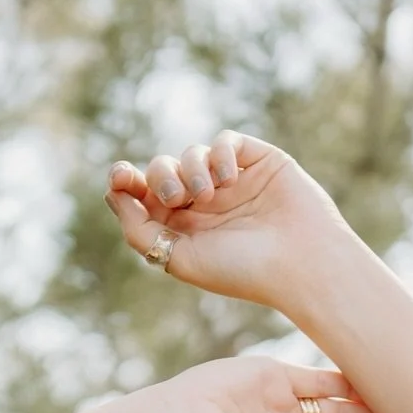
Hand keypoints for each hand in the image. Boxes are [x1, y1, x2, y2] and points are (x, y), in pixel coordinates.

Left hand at [104, 130, 351, 309]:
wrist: (299, 263)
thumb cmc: (242, 270)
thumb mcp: (179, 258)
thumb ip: (140, 230)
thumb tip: (113, 194)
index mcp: (184, 229)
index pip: (145, 195)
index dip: (127, 181)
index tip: (120, 176)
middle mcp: (205, 204)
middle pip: (163, 170)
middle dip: (161, 176)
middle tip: (176, 196)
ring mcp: (231, 181)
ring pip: (191, 153)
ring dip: (191, 168)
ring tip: (208, 194)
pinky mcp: (257, 160)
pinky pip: (225, 142)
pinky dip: (219, 155)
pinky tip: (228, 180)